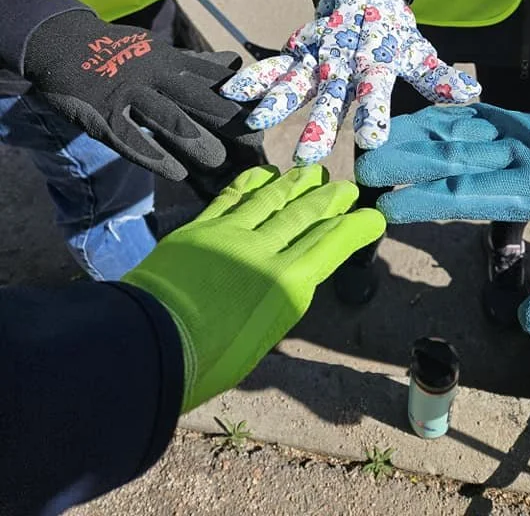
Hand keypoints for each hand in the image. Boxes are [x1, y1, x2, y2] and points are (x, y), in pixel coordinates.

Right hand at [23, 10, 256, 180]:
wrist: (63, 42)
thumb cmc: (121, 53)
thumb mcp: (161, 52)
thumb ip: (197, 64)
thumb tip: (235, 63)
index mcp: (171, 61)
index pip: (212, 80)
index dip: (239, 99)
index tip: (264, 116)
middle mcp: (154, 75)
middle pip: (197, 98)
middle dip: (227, 120)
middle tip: (253, 142)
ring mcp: (129, 94)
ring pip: (167, 118)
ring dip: (194, 140)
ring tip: (218, 161)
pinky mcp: (104, 114)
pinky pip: (130, 138)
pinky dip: (154, 155)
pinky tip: (176, 173)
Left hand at [122, 165, 385, 410]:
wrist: (151, 344)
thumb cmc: (208, 363)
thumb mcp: (261, 340)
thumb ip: (277, 302)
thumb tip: (281, 281)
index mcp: (287, 287)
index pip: (331, 245)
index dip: (356, 227)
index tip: (372, 216)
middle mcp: (266, 252)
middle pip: (306, 216)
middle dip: (331, 199)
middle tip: (347, 187)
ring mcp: (232, 234)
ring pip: (273, 199)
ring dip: (297, 184)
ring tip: (314, 172)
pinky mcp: (202, 227)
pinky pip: (234, 196)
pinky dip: (253, 181)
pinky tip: (267, 173)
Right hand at [221, 0, 479, 163]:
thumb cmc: (393, 33)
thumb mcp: (418, 51)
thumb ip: (439, 76)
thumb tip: (473, 94)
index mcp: (376, 60)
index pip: (375, 88)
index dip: (373, 112)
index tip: (369, 140)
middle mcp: (343, 58)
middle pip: (331, 92)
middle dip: (318, 122)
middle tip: (309, 155)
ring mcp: (317, 53)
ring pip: (296, 78)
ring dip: (277, 99)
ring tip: (257, 122)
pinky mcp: (297, 49)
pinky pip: (273, 65)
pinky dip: (254, 77)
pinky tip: (231, 93)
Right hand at [356, 48, 529, 336]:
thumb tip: (529, 328)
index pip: (473, 190)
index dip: (428, 199)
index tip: (388, 207)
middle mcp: (518, 151)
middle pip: (452, 154)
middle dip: (402, 161)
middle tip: (358, 173)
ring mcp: (514, 130)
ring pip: (452, 129)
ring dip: (408, 136)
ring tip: (367, 145)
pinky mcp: (515, 120)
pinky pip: (465, 115)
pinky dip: (431, 119)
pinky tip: (408, 125)